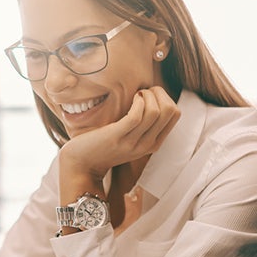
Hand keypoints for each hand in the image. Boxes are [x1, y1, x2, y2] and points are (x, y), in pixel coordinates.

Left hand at [59, 87, 180, 180]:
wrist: (81, 164)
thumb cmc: (103, 144)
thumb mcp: (130, 137)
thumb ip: (143, 124)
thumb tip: (152, 97)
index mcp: (153, 143)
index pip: (175, 114)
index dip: (165, 97)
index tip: (148, 94)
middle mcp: (147, 145)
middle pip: (169, 110)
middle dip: (158, 93)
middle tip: (142, 92)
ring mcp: (132, 142)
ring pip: (155, 111)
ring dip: (147, 95)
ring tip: (135, 95)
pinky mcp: (117, 137)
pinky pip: (136, 115)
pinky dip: (136, 102)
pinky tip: (130, 99)